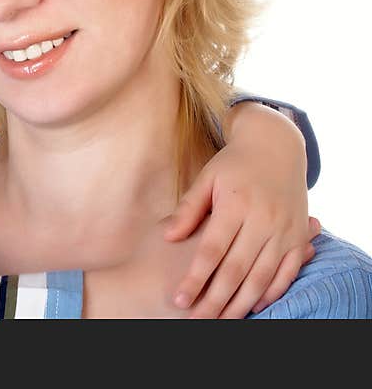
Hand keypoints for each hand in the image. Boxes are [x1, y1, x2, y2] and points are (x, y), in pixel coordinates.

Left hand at [164, 102, 314, 317]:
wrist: (276, 145)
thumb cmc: (234, 163)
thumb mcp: (207, 178)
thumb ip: (188, 209)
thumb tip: (167, 236)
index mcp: (235, 205)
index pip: (211, 251)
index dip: (195, 278)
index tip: (179, 299)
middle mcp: (262, 220)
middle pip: (236, 270)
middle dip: (215, 300)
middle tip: (196, 320)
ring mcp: (284, 230)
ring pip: (262, 277)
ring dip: (241, 304)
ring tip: (221, 321)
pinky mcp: (298, 236)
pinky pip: (287, 272)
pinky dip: (272, 292)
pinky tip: (254, 306)